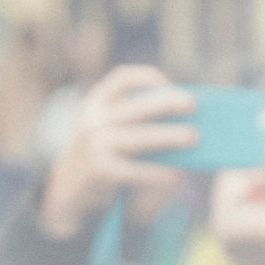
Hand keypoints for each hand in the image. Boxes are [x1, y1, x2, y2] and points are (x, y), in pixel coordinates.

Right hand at [36, 65, 197, 240]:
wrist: (70, 186)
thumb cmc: (106, 154)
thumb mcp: (114, 130)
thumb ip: (140, 122)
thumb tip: (187, 124)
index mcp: (98, 103)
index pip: (122, 78)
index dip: (146, 77)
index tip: (169, 84)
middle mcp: (95, 120)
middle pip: (136, 107)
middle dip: (165, 103)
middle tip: (192, 105)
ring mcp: (95, 145)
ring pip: (139, 138)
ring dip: (168, 136)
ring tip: (194, 137)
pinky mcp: (100, 171)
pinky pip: (134, 170)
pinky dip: (158, 173)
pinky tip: (177, 177)